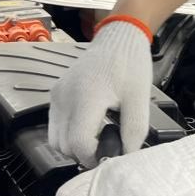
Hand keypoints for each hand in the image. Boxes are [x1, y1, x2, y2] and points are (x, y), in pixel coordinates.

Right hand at [48, 17, 152, 166]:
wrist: (118, 38)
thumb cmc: (130, 64)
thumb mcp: (139, 98)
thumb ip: (134, 130)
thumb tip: (126, 156)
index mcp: (87, 96)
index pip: (78, 143)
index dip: (94, 157)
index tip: (111, 155)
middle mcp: (65, 96)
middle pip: (63, 146)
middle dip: (84, 154)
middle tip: (106, 148)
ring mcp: (57, 94)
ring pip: (55, 139)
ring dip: (73, 146)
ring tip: (97, 138)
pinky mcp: (55, 93)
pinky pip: (54, 125)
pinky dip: (68, 134)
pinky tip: (89, 127)